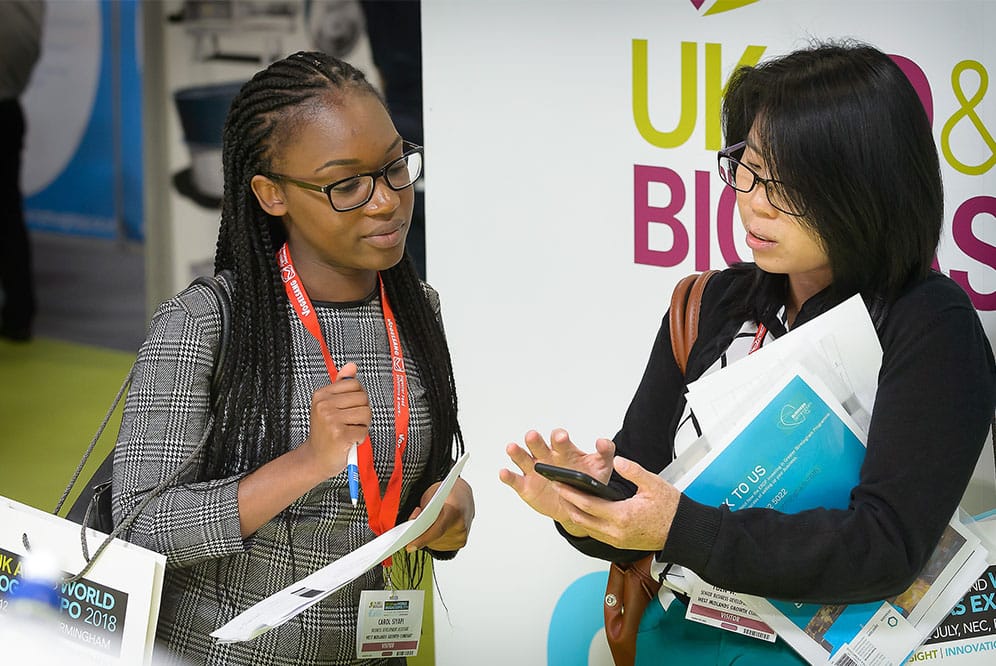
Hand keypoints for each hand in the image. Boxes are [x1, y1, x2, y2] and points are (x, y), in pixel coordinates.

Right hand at [301, 362, 370, 476]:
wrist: (316, 459)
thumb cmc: (326, 433)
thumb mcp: (331, 405)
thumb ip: (342, 385)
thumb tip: (351, 366)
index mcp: (322, 395)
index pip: (355, 384)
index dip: (357, 399)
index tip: (347, 410)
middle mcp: (324, 405)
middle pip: (363, 399)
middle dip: (362, 413)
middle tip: (348, 424)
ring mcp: (330, 420)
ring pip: (366, 414)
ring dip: (362, 426)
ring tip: (348, 432)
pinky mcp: (339, 435)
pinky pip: (363, 431)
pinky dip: (360, 439)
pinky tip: (348, 442)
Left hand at [405, 478, 473, 552]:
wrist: (463, 494)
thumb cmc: (447, 492)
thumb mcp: (430, 495)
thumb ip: (422, 511)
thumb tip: (412, 526)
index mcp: (454, 510)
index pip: (437, 530)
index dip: (422, 539)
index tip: (410, 546)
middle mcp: (461, 524)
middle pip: (434, 538)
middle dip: (421, 534)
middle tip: (415, 525)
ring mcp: (462, 535)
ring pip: (436, 544)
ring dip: (428, 536)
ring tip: (430, 522)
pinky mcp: (461, 542)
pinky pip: (441, 545)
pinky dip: (434, 539)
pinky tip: (435, 527)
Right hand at [499, 428, 614, 534]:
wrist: (578, 507)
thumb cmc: (588, 482)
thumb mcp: (601, 467)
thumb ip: (605, 452)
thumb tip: (602, 441)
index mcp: (563, 450)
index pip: (558, 439)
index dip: (559, 437)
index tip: (562, 438)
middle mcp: (545, 456)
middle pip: (537, 445)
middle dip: (535, 440)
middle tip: (533, 436)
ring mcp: (534, 471)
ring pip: (522, 458)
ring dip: (517, 452)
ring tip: (512, 448)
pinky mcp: (525, 486)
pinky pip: (515, 480)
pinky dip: (508, 476)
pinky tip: (504, 472)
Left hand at [557, 455, 680, 550]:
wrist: (683, 532)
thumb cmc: (671, 510)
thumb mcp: (653, 484)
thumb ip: (633, 471)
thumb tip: (617, 461)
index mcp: (623, 516)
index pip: (588, 505)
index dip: (571, 493)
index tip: (559, 483)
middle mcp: (617, 532)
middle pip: (582, 518)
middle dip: (567, 502)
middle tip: (556, 487)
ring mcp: (617, 540)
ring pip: (587, 528)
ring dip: (575, 513)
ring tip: (566, 497)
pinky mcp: (619, 543)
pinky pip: (596, 533)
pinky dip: (585, 522)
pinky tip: (582, 511)